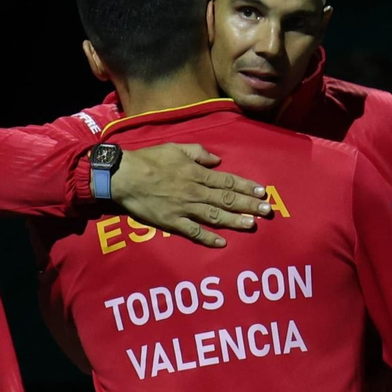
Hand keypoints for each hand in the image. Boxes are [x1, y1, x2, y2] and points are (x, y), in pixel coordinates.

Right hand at [109, 143, 271, 247]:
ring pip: (215, 216)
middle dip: (248, 205)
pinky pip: (193, 232)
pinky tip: (222, 243)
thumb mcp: (175, 148)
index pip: (228, 181)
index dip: (247, 187)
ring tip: (252, 225)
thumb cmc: (149, 159)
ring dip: (235, 221)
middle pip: (227, 199)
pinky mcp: (172, 222)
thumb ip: (198, 153)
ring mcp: (184, 208)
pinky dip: (208, 238)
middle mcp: (195, 191)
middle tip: (267, 211)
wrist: (124, 176)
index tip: (262, 192)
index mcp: (196, 173)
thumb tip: (217, 160)